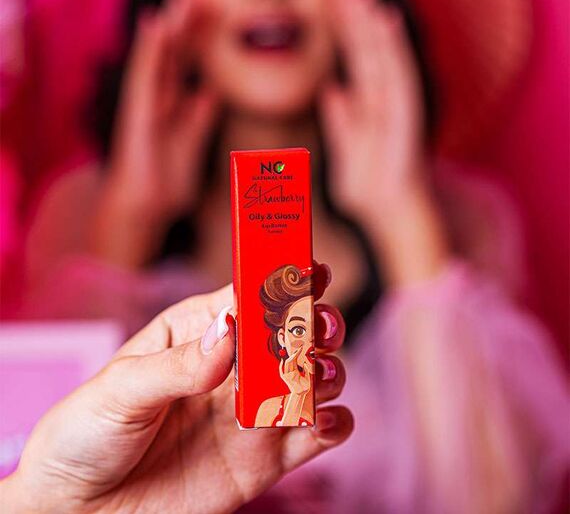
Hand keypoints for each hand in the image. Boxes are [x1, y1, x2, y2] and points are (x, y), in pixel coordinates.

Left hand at [1, 268, 351, 512]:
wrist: (79, 512)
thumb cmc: (86, 433)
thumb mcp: (121, 389)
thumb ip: (179, 365)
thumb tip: (228, 333)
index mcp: (198, 332)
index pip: (248, 295)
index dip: (281, 279)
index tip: (310, 272)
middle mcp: (233, 367)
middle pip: (291, 332)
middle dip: (315, 323)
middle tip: (317, 328)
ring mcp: (252, 411)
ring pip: (312, 378)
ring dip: (327, 371)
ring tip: (314, 377)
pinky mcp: (266, 457)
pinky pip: (315, 435)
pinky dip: (334, 424)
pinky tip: (325, 421)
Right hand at [89, 0, 217, 266]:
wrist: (147, 209)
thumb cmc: (168, 182)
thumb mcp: (194, 142)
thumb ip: (202, 116)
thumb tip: (212, 91)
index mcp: (176, 108)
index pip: (190, 67)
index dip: (202, 42)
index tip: (218, 18)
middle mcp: (160, 100)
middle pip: (176, 56)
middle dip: (188, 27)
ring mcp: (146, 104)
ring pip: (159, 59)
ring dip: (171, 28)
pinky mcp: (136, 113)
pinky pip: (144, 76)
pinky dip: (150, 51)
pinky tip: (157, 26)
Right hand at [279, 348, 311, 395]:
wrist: (302, 393)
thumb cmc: (305, 386)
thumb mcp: (307, 376)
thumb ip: (305, 369)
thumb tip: (304, 363)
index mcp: (295, 370)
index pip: (295, 360)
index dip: (297, 354)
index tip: (300, 349)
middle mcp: (291, 371)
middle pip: (291, 360)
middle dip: (294, 354)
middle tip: (298, 349)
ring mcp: (288, 375)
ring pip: (287, 364)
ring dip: (291, 358)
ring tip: (295, 354)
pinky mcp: (285, 379)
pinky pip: (281, 372)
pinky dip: (281, 367)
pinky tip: (282, 361)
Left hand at [320, 0, 448, 285]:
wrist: (389, 219)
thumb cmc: (369, 190)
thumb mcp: (345, 153)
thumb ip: (341, 122)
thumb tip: (331, 90)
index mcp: (366, 109)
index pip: (354, 62)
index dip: (343, 31)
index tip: (329, 1)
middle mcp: (383, 103)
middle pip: (368, 52)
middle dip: (355, 18)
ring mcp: (397, 109)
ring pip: (384, 58)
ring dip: (372, 24)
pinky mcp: (406, 120)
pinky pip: (400, 79)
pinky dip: (393, 51)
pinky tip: (385, 23)